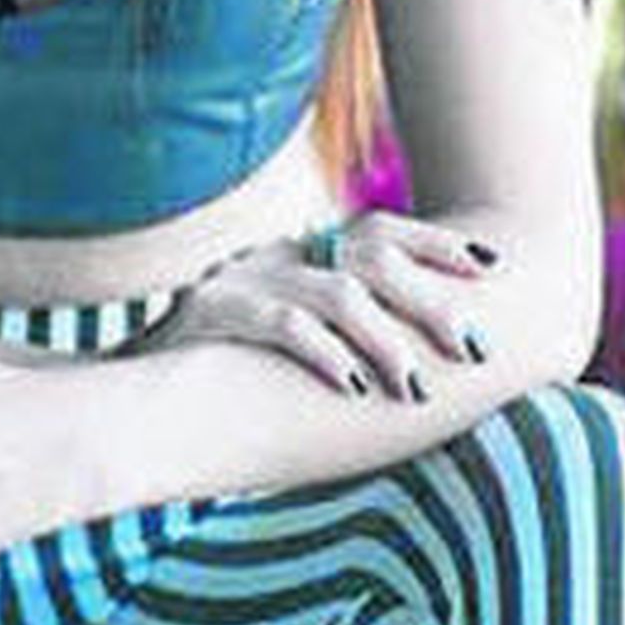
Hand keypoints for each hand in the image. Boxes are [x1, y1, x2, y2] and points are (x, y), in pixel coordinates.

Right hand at [137, 210, 500, 401]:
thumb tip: (431, 359)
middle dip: (429, 299)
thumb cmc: (227, 381)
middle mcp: (278, 255)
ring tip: (416, 387)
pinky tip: (351, 386)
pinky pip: (281, 324)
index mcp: (300, 254)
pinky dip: (323, 353)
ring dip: (385, 341)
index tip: (492, 263)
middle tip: (473, 346)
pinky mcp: (214, 312)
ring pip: (335, 293)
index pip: (380, 230)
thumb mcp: (292, 341)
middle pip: (371, 257)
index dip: (436, 243)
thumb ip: (346, 333)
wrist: (132, 394)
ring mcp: (245, 279)